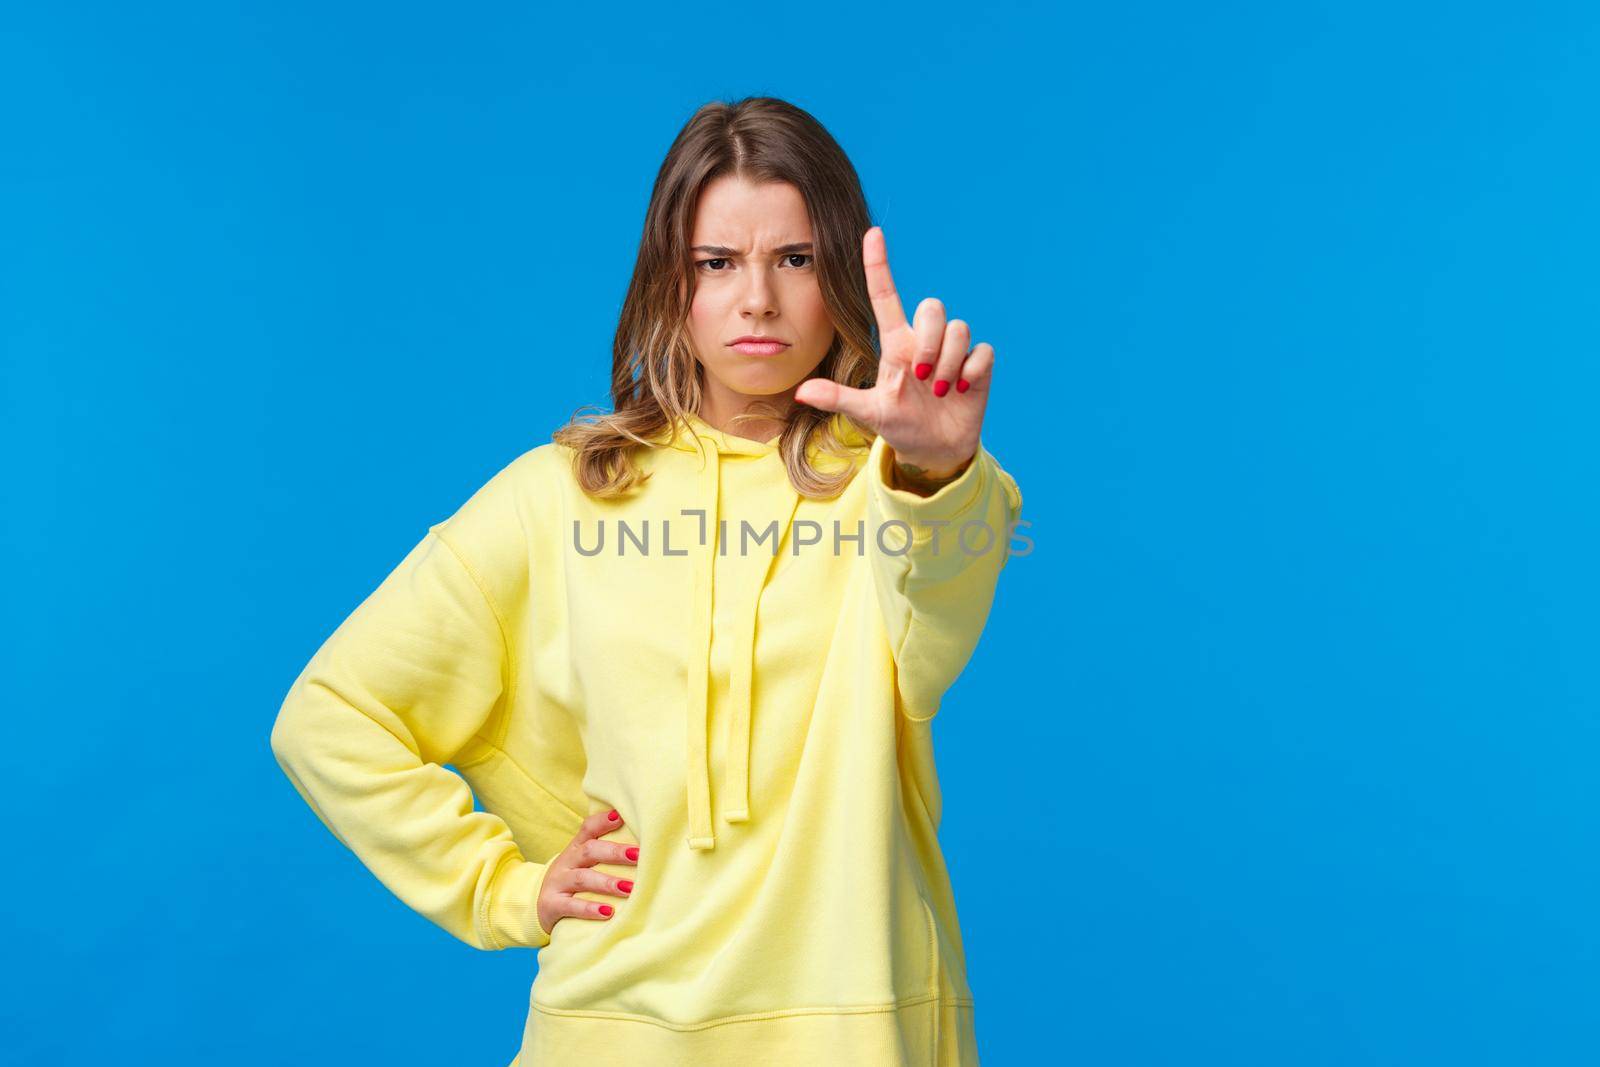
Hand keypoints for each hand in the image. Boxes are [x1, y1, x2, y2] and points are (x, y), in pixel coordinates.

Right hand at [536, 808, 638, 935]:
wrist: (538, 907)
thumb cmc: (573, 882)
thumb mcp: (583, 864)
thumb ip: (606, 853)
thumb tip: (644, 846)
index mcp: (576, 849)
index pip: (588, 828)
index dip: (603, 821)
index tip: (622, 816)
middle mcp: (566, 862)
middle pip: (589, 851)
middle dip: (615, 852)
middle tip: (639, 855)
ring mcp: (557, 883)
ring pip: (582, 878)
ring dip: (608, 882)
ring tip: (629, 888)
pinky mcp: (551, 905)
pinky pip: (570, 906)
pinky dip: (589, 909)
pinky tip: (608, 912)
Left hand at [794, 226, 995, 480]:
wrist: (934, 450)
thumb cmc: (899, 426)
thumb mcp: (868, 413)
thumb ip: (838, 399)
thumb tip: (800, 392)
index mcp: (896, 344)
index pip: (885, 295)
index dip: (879, 264)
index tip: (873, 233)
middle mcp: (925, 340)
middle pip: (932, 307)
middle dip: (930, 340)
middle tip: (923, 376)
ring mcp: (954, 351)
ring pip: (959, 327)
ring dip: (949, 362)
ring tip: (941, 391)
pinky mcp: (978, 365)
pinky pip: (982, 351)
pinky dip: (972, 372)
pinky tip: (962, 391)